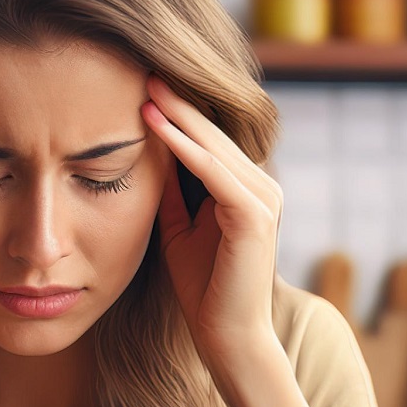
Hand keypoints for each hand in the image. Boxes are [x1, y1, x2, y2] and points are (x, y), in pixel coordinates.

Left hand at [141, 74, 283, 365]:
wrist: (226, 337)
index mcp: (246, 190)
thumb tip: (149, 154)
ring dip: (179, 116)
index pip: (210, 140)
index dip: (178, 113)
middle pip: (214, 134)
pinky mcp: (255, 216)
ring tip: (146, 89)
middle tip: (144, 69)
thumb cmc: (203, 289)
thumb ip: (172, 193)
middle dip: (178, 102)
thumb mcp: (178, 229)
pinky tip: (156, 126)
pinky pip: (213, 172)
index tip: (143, 86)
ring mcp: (263, 200)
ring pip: (214, 146)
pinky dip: (184, 147)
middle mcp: (263, 187)